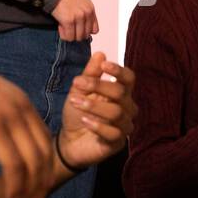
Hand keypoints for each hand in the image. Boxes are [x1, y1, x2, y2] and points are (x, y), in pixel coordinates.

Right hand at [0, 46, 53, 197]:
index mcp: (21, 99)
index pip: (44, 136)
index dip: (45, 162)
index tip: (41, 182)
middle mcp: (21, 107)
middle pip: (43, 150)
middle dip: (43, 180)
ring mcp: (9, 117)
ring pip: (32, 161)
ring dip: (30, 188)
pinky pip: (13, 164)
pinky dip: (15, 185)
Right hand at [51, 0, 98, 41]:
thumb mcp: (82, 2)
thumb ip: (86, 14)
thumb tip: (85, 29)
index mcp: (91, 10)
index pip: (94, 30)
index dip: (85, 31)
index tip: (78, 29)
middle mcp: (86, 14)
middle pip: (85, 35)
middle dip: (76, 34)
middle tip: (69, 27)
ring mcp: (78, 18)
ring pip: (77, 38)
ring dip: (69, 35)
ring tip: (64, 26)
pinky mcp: (68, 21)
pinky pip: (68, 37)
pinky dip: (63, 34)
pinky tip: (60, 26)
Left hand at [58, 52, 136, 170]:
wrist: (68, 142)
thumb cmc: (77, 114)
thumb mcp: (79, 91)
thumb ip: (90, 74)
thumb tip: (100, 54)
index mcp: (121, 93)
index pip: (129, 79)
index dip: (119, 71)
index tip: (104, 65)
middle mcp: (127, 109)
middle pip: (121, 93)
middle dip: (98, 86)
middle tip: (77, 84)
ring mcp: (124, 127)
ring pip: (117, 112)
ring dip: (94, 106)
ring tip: (75, 102)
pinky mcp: (117, 143)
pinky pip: (113, 133)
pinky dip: (98, 125)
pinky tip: (84, 121)